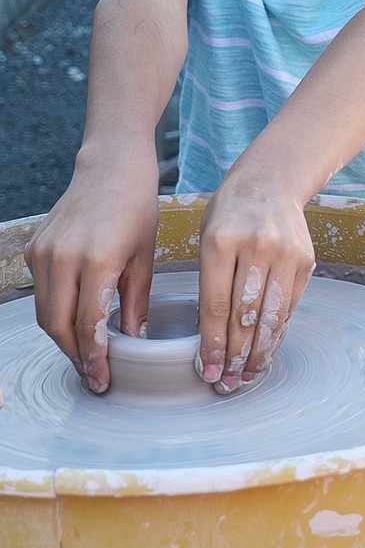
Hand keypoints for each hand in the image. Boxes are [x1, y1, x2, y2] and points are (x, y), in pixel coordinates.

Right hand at [24, 149, 158, 392]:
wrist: (111, 168)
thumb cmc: (136, 208)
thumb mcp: (145, 257)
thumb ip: (135, 303)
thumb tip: (133, 342)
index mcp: (96, 260)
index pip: (88, 325)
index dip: (94, 358)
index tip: (102, 379)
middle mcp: (63, 256)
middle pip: (58, 325)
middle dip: (74, 355)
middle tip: (92, 375)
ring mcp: (44, 251)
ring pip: (44, 312)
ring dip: (62, 338)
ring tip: (84, 354)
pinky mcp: (35, 247)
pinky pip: (40, 291)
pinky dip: (54, 311)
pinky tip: (74, 320)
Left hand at [197, 176, 314, 393]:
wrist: (271, 181)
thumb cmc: (230, 213)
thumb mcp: (207, 237)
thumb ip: (209, 282)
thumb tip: (211, 338)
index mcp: (220, 240)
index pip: (216, 305)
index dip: (212, 344)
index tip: (208, 370)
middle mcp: (255, 247)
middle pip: (244, 316)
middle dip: (235, 355)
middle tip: (226, 382)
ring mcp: (284, 254)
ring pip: (270, 316)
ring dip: (259, 352)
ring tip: (248, 375)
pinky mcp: (305, 261)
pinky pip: (289, 306)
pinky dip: (277, 331)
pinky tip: (266, 349)